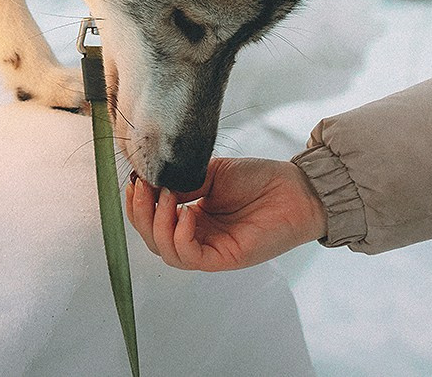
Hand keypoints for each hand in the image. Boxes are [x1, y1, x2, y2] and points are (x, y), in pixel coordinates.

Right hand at [125, 157, 328, 271]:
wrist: (296, 188)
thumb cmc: (259, 179)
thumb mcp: (212, 173)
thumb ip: (184, 183)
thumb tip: (154, 185)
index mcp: (192, 217)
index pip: (153, 221)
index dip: (138, 205)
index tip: (135, 181)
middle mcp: (198, 237)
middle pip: (154, 240)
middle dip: (142, 215)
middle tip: (144, 189)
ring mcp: (210, 250)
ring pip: (168, 253)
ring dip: (159, 225)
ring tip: (167, 198)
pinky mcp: (225, 258)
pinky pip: (191, 257)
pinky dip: (180, 237)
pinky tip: (186, 214)